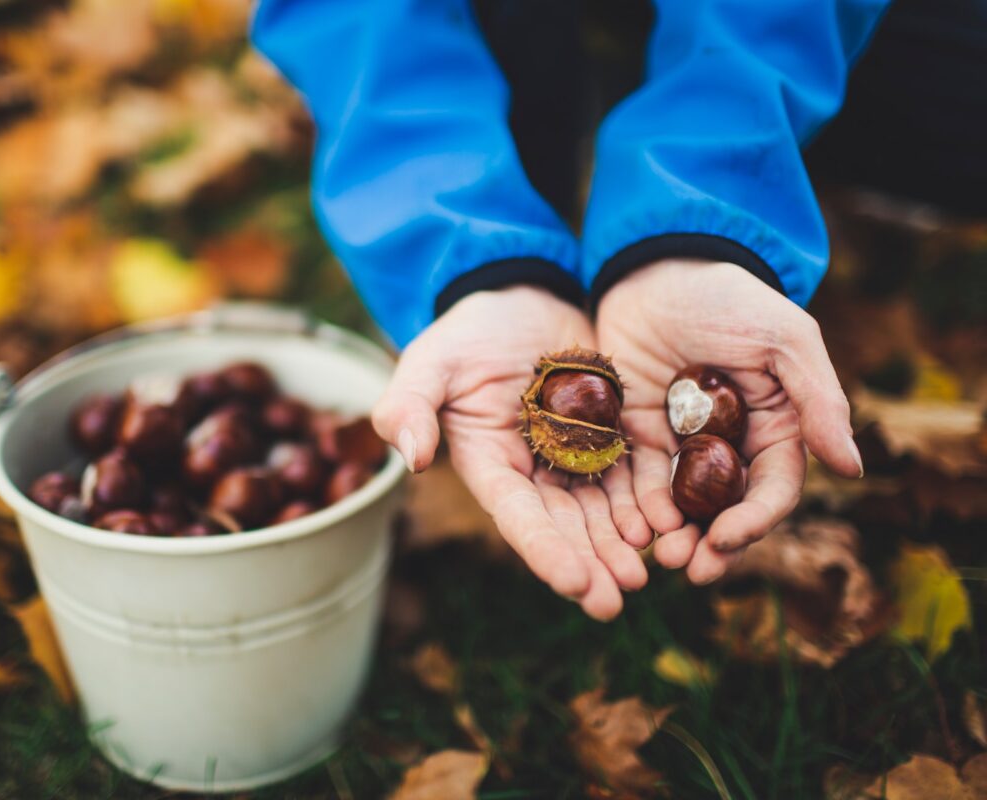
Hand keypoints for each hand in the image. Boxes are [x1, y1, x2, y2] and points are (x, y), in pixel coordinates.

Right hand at [373, 286, 650, 619]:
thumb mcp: (430, 361)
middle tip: (617, 600)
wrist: (521, 295)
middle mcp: (535, 472)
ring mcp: (576, 455)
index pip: (517, 516)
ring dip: (623, 545)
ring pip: (603, 509)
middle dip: (590, 564)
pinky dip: (650, 500)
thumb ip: (409, 405)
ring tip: (650, 573)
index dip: (545, 550)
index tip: (575, 584)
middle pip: (565, 526)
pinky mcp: (612, 434)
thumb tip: (411, 457)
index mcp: (491, 464)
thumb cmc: (467, 332)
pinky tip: (671, 524)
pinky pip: (634, 473)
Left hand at [595, 259, 862, 584]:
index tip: (727, 539)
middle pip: (725, 510)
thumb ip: (818, 400)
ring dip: (672, 536)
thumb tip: (852, 468)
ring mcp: (681, 443)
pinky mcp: (637, 435)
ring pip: (680, 506)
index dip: (754, 520)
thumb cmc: (728, 298)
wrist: (655, 268)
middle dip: (711, 544)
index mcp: (775, 427)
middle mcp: (730, 445)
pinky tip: (627, 529)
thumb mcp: (782, 339)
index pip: (772, 489)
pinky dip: (634, 508)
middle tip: (689, 570)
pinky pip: (637, 480)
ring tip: (657, 559)